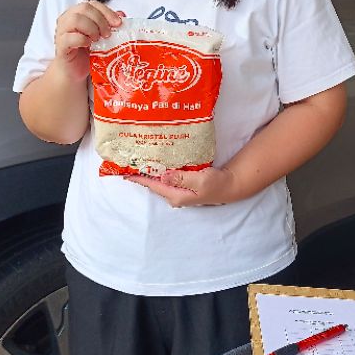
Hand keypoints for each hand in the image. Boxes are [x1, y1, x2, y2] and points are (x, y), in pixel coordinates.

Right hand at [54, 1, 123, 81]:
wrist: (75, 72)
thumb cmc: (88, 53)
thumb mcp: (103, 37)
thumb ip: (110, 24)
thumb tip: (122, 14)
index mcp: (78, 14)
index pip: (92, 4)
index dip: (106, 11)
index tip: (118, 23)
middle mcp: (67, 19)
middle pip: (84, 8)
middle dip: (100, 20)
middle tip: (107, 34)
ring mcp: (61, 31)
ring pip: (75, 19)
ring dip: (91, 28)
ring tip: (97, 40)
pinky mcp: (60, 45)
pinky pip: (69, 37)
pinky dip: (82, 40)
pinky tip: (88, 45)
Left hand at [124, 166, 238, 207]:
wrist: (229, 185)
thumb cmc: (217, 184)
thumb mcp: (200, 181)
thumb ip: (181, 178)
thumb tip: (163, 175)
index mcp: (176, 195)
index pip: (153, 185)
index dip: (139, 178)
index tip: (125, 172)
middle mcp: (174, 194)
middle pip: (154, 183)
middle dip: (142, 173)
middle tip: (129, 160)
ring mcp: (178, 190)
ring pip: (160, 180)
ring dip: (151, 170)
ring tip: (139, 160)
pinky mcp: (183, 185)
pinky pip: (168, 177)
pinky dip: (161, 169)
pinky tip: (157, 161)